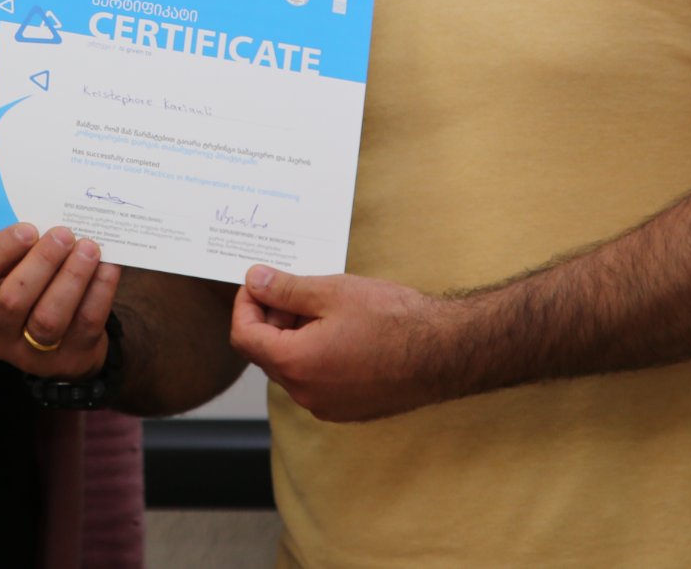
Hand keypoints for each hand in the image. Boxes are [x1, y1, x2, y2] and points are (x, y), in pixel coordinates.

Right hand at [0, 223, 120, 378]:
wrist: (65, 345)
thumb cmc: (33, 294)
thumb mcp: (12, 276)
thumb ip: (20, 254)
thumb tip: (49, 219)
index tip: (27, 228)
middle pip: (12, 301)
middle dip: (41, 262)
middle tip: (64, 234)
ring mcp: (32, 354)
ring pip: (49, 318)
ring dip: (71, 277)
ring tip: (89, 248)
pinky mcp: (70, 359)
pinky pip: (85, 324)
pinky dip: (99, 291)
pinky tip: (107, 267)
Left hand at [230, 266, 456, 422]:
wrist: (446, 352)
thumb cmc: (394, 320)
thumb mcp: (333, 292)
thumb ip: (286, 288)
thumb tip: (254, 281)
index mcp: (296, 364)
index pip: (244, 336)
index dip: (245, 304)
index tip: (259, 282)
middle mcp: (305, 394)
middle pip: (266, 352)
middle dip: (271, 317)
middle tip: (295, 287)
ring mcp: (327, 406)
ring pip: (291, 367)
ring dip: (294, 335)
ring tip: (322, 305)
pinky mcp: (347, 409)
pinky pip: (314, 380)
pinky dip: (314, 354)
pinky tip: (339, 329)